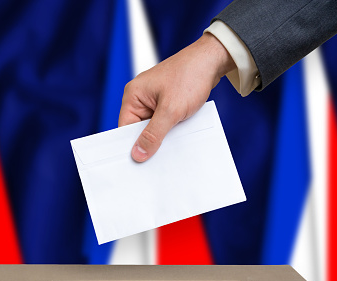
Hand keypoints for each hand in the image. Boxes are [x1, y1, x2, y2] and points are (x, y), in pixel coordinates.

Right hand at [118, 32, 235, 161]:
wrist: (212, 60)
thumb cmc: (190, 77)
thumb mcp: (171, 111)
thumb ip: (153, 134)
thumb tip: (138, 154)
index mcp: (133, 95)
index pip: (124, 128)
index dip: (130, 145)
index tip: (137, 163)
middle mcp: (140, 97)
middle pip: (138, 129)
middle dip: (148, 142)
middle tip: (156, 161)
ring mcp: (154, 99)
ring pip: (153, 127)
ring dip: (162, 136)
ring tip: (170, 146)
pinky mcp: (167, 101)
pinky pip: (164, 121)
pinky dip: (170, 129)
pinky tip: (178, 135)